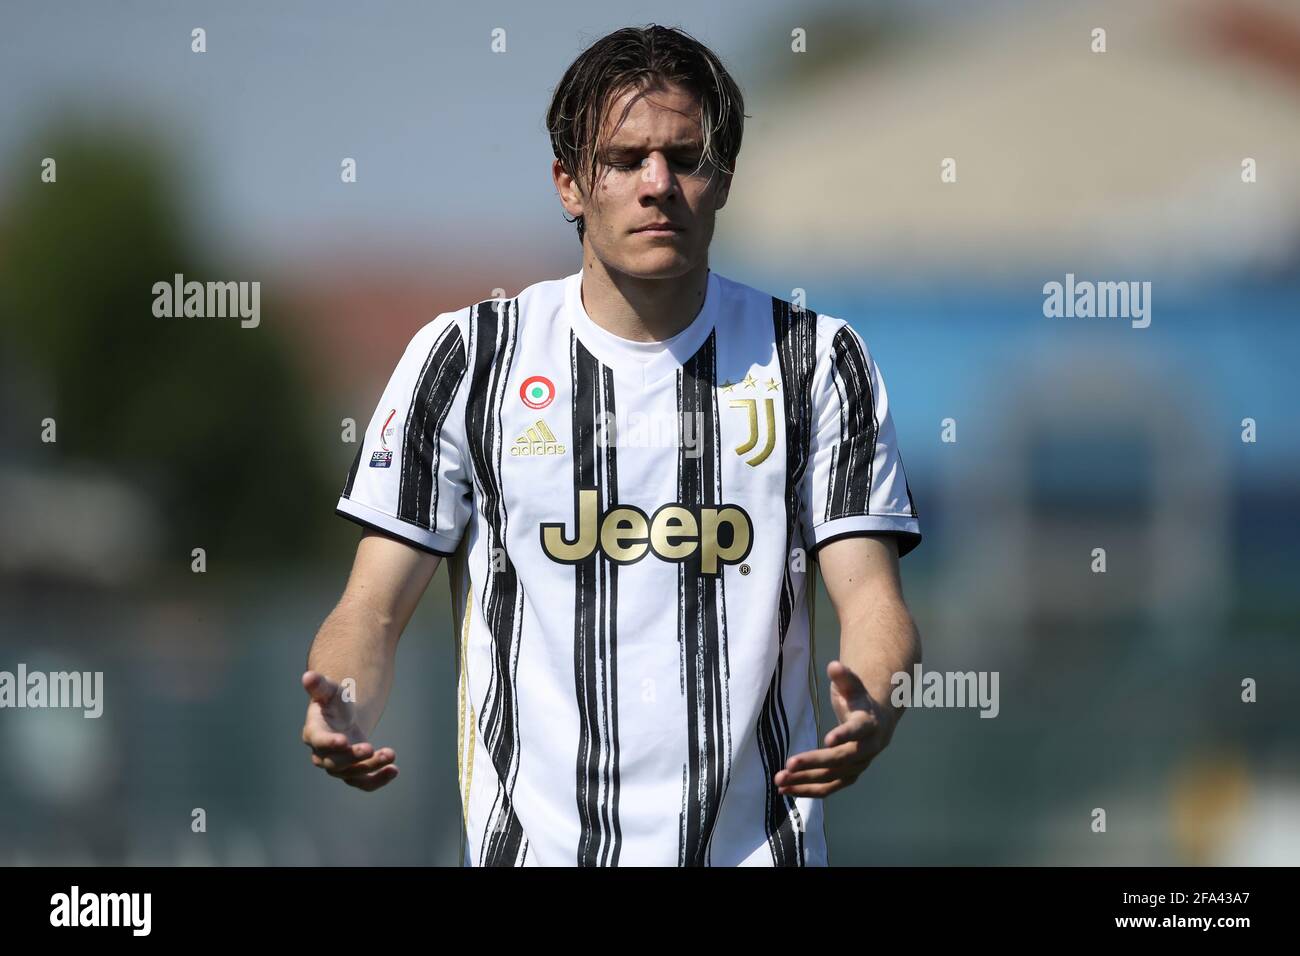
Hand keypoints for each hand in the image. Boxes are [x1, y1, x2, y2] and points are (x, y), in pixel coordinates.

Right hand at [301, 670, 398, 791]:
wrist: (343, 717)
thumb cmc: (333, 701)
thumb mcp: (329, 690)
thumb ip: (319, 685)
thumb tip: (308, 676)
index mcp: (314, 732)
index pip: (318, 741)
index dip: (329, 743)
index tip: (344, 741)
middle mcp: (322, 753)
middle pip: (335, 763)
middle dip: (354, 757)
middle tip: (372, 748)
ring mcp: (338, 765)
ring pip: (351, 774)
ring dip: (371, 767)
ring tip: (391, 755)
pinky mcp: (353, 772)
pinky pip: (363, 782)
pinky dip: (378, 780)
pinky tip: (394, 771)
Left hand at [774, 659, 894, 797]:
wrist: (877, 721)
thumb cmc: (859, 700)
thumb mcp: (853, 685)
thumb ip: (844, 676)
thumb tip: (834, 665)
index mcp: (869, 725)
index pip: (858, 731)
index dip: (844, 735)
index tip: (826, 740)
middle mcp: (866, 750)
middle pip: (840, 759)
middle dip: (814, 762)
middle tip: (789, 764)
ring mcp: (857, 767)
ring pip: (831, 777)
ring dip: (805, 781)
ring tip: (780, 781)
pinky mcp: (847, 777)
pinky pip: (827, 788)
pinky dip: (806, 791)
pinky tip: (785, 790)